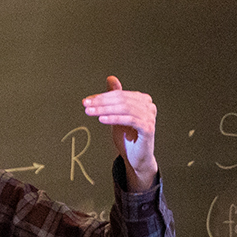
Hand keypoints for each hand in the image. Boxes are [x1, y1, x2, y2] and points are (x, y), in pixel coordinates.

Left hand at [82, 76, 157, 190]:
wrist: (136, 158)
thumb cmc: (128, 136)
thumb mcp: (118, 114)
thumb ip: (115, 96)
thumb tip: (111, 78)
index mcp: (143, 100)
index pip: (119, 94)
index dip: (102, 97)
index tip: (87, 101)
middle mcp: (149, 106)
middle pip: (121, 100)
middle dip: (101, 102)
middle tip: (86, 105)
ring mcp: (150, 117)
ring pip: (124, 108)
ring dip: (105, 110)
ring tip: (91, 112)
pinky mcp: (148, 128)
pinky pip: (129, 119)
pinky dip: (114, 118)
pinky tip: (102, 119)